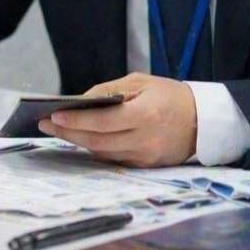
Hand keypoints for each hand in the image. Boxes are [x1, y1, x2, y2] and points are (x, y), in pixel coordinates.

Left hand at [37, 73, 197, 167]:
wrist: (204, 119)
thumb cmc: (169, 95)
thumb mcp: (140, 82)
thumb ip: (109, 91)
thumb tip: (80, 101)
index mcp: (145, 115)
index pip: (102, 121)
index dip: (76, 119)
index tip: (52, 115)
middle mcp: (145, 140)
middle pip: (98, 141)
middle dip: (68, 132)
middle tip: (45, 124)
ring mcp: (146, 157)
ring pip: (103, 153)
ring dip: (79, 142)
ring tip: (59, 130)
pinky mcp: (147, 166)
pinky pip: (114, 159)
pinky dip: (97, 149)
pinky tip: (82, 139)